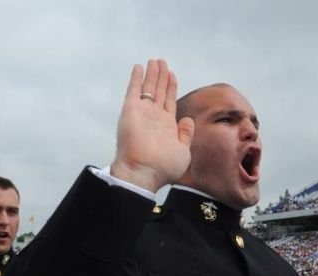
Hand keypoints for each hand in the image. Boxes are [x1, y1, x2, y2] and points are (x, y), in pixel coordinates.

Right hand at [112, 59, 194, 191]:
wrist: (144, 172)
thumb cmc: (164, 167)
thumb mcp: (183, 151)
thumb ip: (186, 135)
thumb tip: (187, 120)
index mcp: (166, 126)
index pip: (169, 102)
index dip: (171, 87)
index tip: (172, 74)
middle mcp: (154, 117)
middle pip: (159, 91)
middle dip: (161, 76)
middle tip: (162, 62)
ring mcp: (142, 113)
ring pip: (148, 88)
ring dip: (151, 74)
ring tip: (155, 61)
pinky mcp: (131, 111)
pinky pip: (133, 91)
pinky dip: (136, 79)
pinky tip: (138, 68)